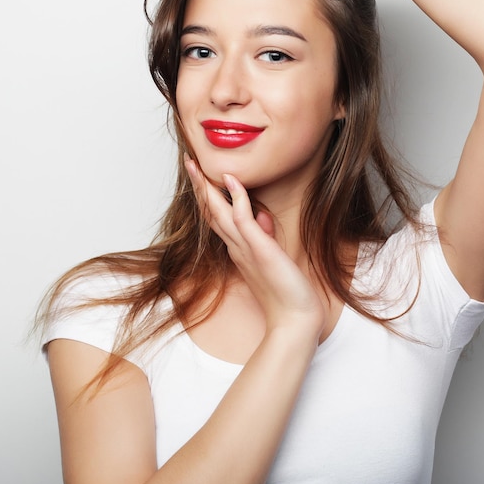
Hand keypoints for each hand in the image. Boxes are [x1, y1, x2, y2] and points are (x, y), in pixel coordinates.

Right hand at [185, 157, 325, 338]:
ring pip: (219, 212)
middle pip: (211, 212)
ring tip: (195, 165)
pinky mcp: (258, 249)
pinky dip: (236, 197)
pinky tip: (230, 179)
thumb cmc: (286, 293)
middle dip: (199, 186)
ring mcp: (245, 248)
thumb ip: (263, 238)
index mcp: (238, 250)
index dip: (208, 196)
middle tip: (188, 162)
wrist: (295, 320)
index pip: (218, 218)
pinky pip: (242, 218)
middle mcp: (237, 247)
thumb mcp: (273, 258)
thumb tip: (261, 217)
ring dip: (206, 187)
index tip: (201, 176)